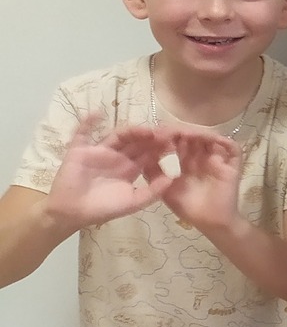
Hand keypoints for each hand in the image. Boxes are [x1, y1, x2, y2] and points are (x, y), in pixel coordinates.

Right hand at [42, 116, 169, 231]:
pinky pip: (82, 133)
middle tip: (165, 133)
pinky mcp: (80, 150)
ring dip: (132, 130)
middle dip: (151, 137)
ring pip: (118, 135)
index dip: (161, 147)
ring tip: (145, 130)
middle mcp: (118, 156)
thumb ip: (153, 191)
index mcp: (131, 167)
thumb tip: (173, 178)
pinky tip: (97, 113)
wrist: (72, 214)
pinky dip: (87, 122)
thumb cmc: (103, 208)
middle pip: (137, 141)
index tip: (175, 143)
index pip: (149, 153)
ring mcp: (99, 151)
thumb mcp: (133, 202)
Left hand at [159, 129, 245, 233]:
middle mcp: (201, 156)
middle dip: (182, 132)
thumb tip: (143, 154)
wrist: (210, 222)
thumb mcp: (164, 189)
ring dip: (200, 134)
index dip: (167, 136)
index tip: (156, 136)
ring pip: (211, 138)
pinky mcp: (232, 164)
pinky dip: (224, 141)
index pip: (177, 142)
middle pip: (193, 136)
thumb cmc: (188, 207)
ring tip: (190, 135)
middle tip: (171, 132)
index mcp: (185, 161)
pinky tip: (212, 140)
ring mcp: (217, 159)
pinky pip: (233, 148)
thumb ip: (154, 173)